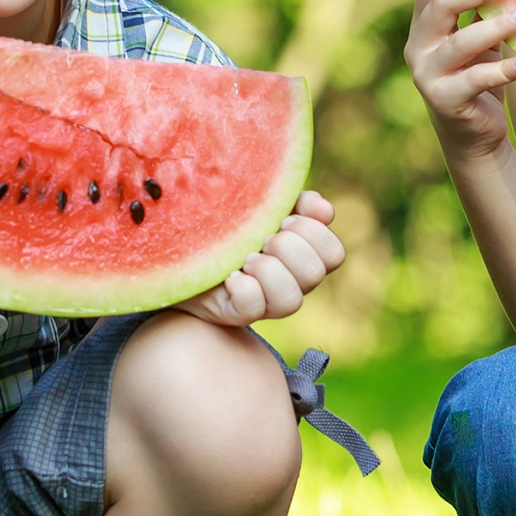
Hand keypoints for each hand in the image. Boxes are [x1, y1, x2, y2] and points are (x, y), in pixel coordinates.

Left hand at [176, 192, 342, 325]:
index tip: (285, 218)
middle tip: (263, 238)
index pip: (334, 254)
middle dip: (288, 248)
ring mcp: (265, 302)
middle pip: (316, 273)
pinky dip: (242, 287)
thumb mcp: (262, 203)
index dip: (315, 234)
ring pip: (291, 299)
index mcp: (302, 256)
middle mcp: (290, 283)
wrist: (182, 246)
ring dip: (268, 270)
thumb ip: (295, 202)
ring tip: (246, 259)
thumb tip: (323, 208)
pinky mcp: (237, 314)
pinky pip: (252, 307)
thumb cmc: (228, 222)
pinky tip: (228, 275)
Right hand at [407, 0, 515, 163]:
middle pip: (441, 5)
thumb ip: (483, 13)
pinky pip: (477, 79)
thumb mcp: (479, 41)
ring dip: (497, 26)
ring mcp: (427, 75)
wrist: (474, 135)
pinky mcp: (445, 100)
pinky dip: (506, 69)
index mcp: (423, 26)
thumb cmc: (478, 77)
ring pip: (461, 42)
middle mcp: (418, 47)